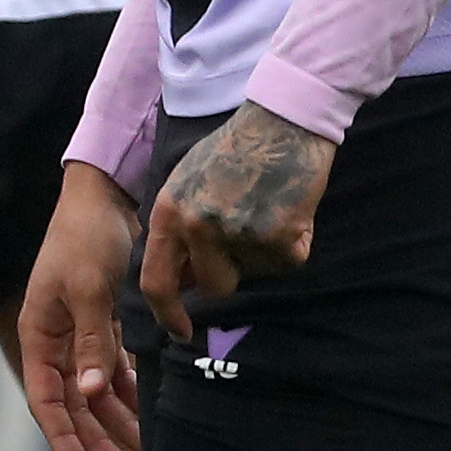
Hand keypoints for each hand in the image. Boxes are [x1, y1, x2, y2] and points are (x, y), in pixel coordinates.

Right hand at [17, 163, 148, 450]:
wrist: (103, 199)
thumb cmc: (86, 238)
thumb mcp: (87, 289)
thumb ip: (91, 341)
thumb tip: (91, 392)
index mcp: (39, 335)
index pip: (46, 399)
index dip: (61, 437)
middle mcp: (55, 342)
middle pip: (73, 405)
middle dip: (96, 440)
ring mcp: (79, 335)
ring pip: (96, 392)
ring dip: (117, 421)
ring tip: (143, 450)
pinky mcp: (103, 325)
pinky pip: (113, 370)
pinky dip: (129, 391)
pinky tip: (147, 412)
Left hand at [137, 101, 334, 341]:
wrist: (283, 119)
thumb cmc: (234, 149)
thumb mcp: (186, 183)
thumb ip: (179, 229)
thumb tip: (182, 278)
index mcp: (169, 213)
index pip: (156, 281)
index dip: (167, 313)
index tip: (180, 331)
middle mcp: (198, 226)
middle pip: (214, 286)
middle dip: (229, 273)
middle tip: (246, 233)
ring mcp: (239, 233)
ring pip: (253, 272)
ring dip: (263, 252)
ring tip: (266, 208)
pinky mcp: (279, 236)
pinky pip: (287, 260)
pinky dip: (294, 242)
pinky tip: (290, 208)